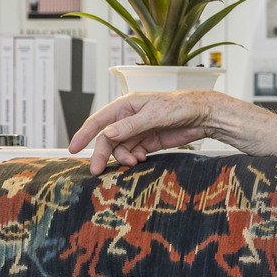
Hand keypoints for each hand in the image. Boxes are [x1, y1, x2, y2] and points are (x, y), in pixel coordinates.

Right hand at [69, 90, 218, 173]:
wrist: (203, 115)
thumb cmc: (180, 107)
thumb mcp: (153, 115)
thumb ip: (130, 126)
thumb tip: (107, 134)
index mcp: (125, 106)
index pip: (98, 121)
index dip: (83, 134)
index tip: (72, 149)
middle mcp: (128, 118)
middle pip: (107, 139)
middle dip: (101, 154)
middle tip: (97, 170)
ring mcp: (138, 131)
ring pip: (120, 148)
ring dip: (122, 157)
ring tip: (134, 162)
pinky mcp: (149, 142)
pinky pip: (133, 153)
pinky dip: (134, 158)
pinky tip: (141, 159)